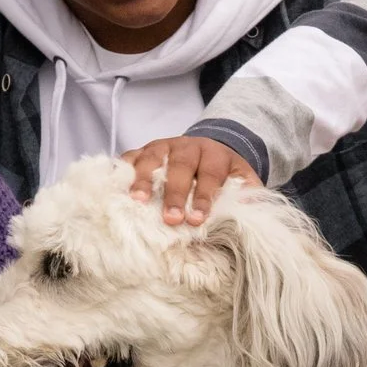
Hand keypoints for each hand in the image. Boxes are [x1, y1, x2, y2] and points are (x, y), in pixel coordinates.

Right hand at [123, 136, 257, 224]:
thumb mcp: (243, 179)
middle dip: (174, 193)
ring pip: (152, 158)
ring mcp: (163, 146)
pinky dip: (122, 170)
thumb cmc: (224, 173)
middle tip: (170, 219)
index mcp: (214, 155)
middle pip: (179, 166)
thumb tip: (252, 211)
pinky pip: (130, 157)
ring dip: (143, 179)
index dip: (203, 197)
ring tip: (137, 201)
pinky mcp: (144, 150)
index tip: (197, 220)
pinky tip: (114, 186)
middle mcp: (187, 146)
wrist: (209, 148)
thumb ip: (248, 194)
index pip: (208, 175)